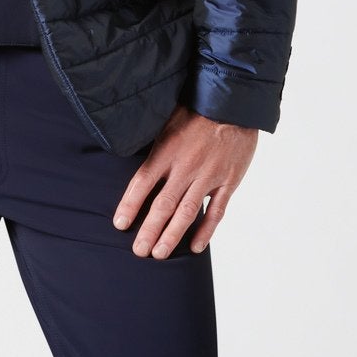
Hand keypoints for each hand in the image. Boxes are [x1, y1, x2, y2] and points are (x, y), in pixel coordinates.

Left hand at [111, 106, 257, 256]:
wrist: (235, 102)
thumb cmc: (198, 108)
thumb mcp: (167, 118)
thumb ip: (152, 141)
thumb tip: (127, 149)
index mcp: (167, 151)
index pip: (142, 183)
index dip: (130, 205)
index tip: (120, 224)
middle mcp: (185, 167)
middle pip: (163, 205)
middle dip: (149, 230)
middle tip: (139, 251)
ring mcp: (208, 176)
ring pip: (187, 212)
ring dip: (172, 235)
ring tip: (160, 254)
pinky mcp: (229, 181)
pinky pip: (217, 210)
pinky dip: (206, 230)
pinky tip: (196, 246)